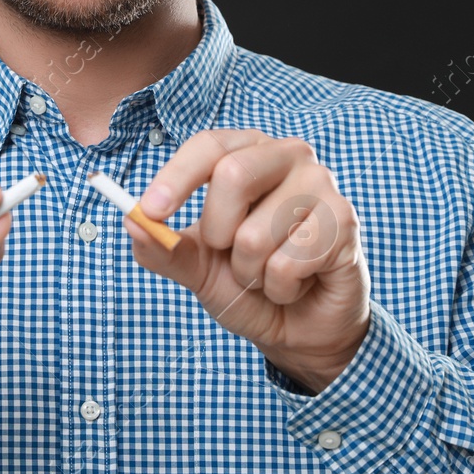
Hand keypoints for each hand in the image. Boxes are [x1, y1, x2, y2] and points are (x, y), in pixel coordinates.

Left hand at [130, 129, 370, 392]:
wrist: (299, 326)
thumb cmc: (249, 283)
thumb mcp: (197, 268)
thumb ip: (163, 247)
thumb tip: (129, 222)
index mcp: (249, 152)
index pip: (209, 146)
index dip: (175, 177)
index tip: (149, 211)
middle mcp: (288, 156)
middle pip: (233, 175)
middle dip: (217, 233)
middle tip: (230, 254)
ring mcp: (322, 185)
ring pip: (256, 234)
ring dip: (251, 273)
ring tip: (269, 275)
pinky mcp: (344, 221)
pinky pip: (289, 262)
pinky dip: (280, 288)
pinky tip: (297, 284)